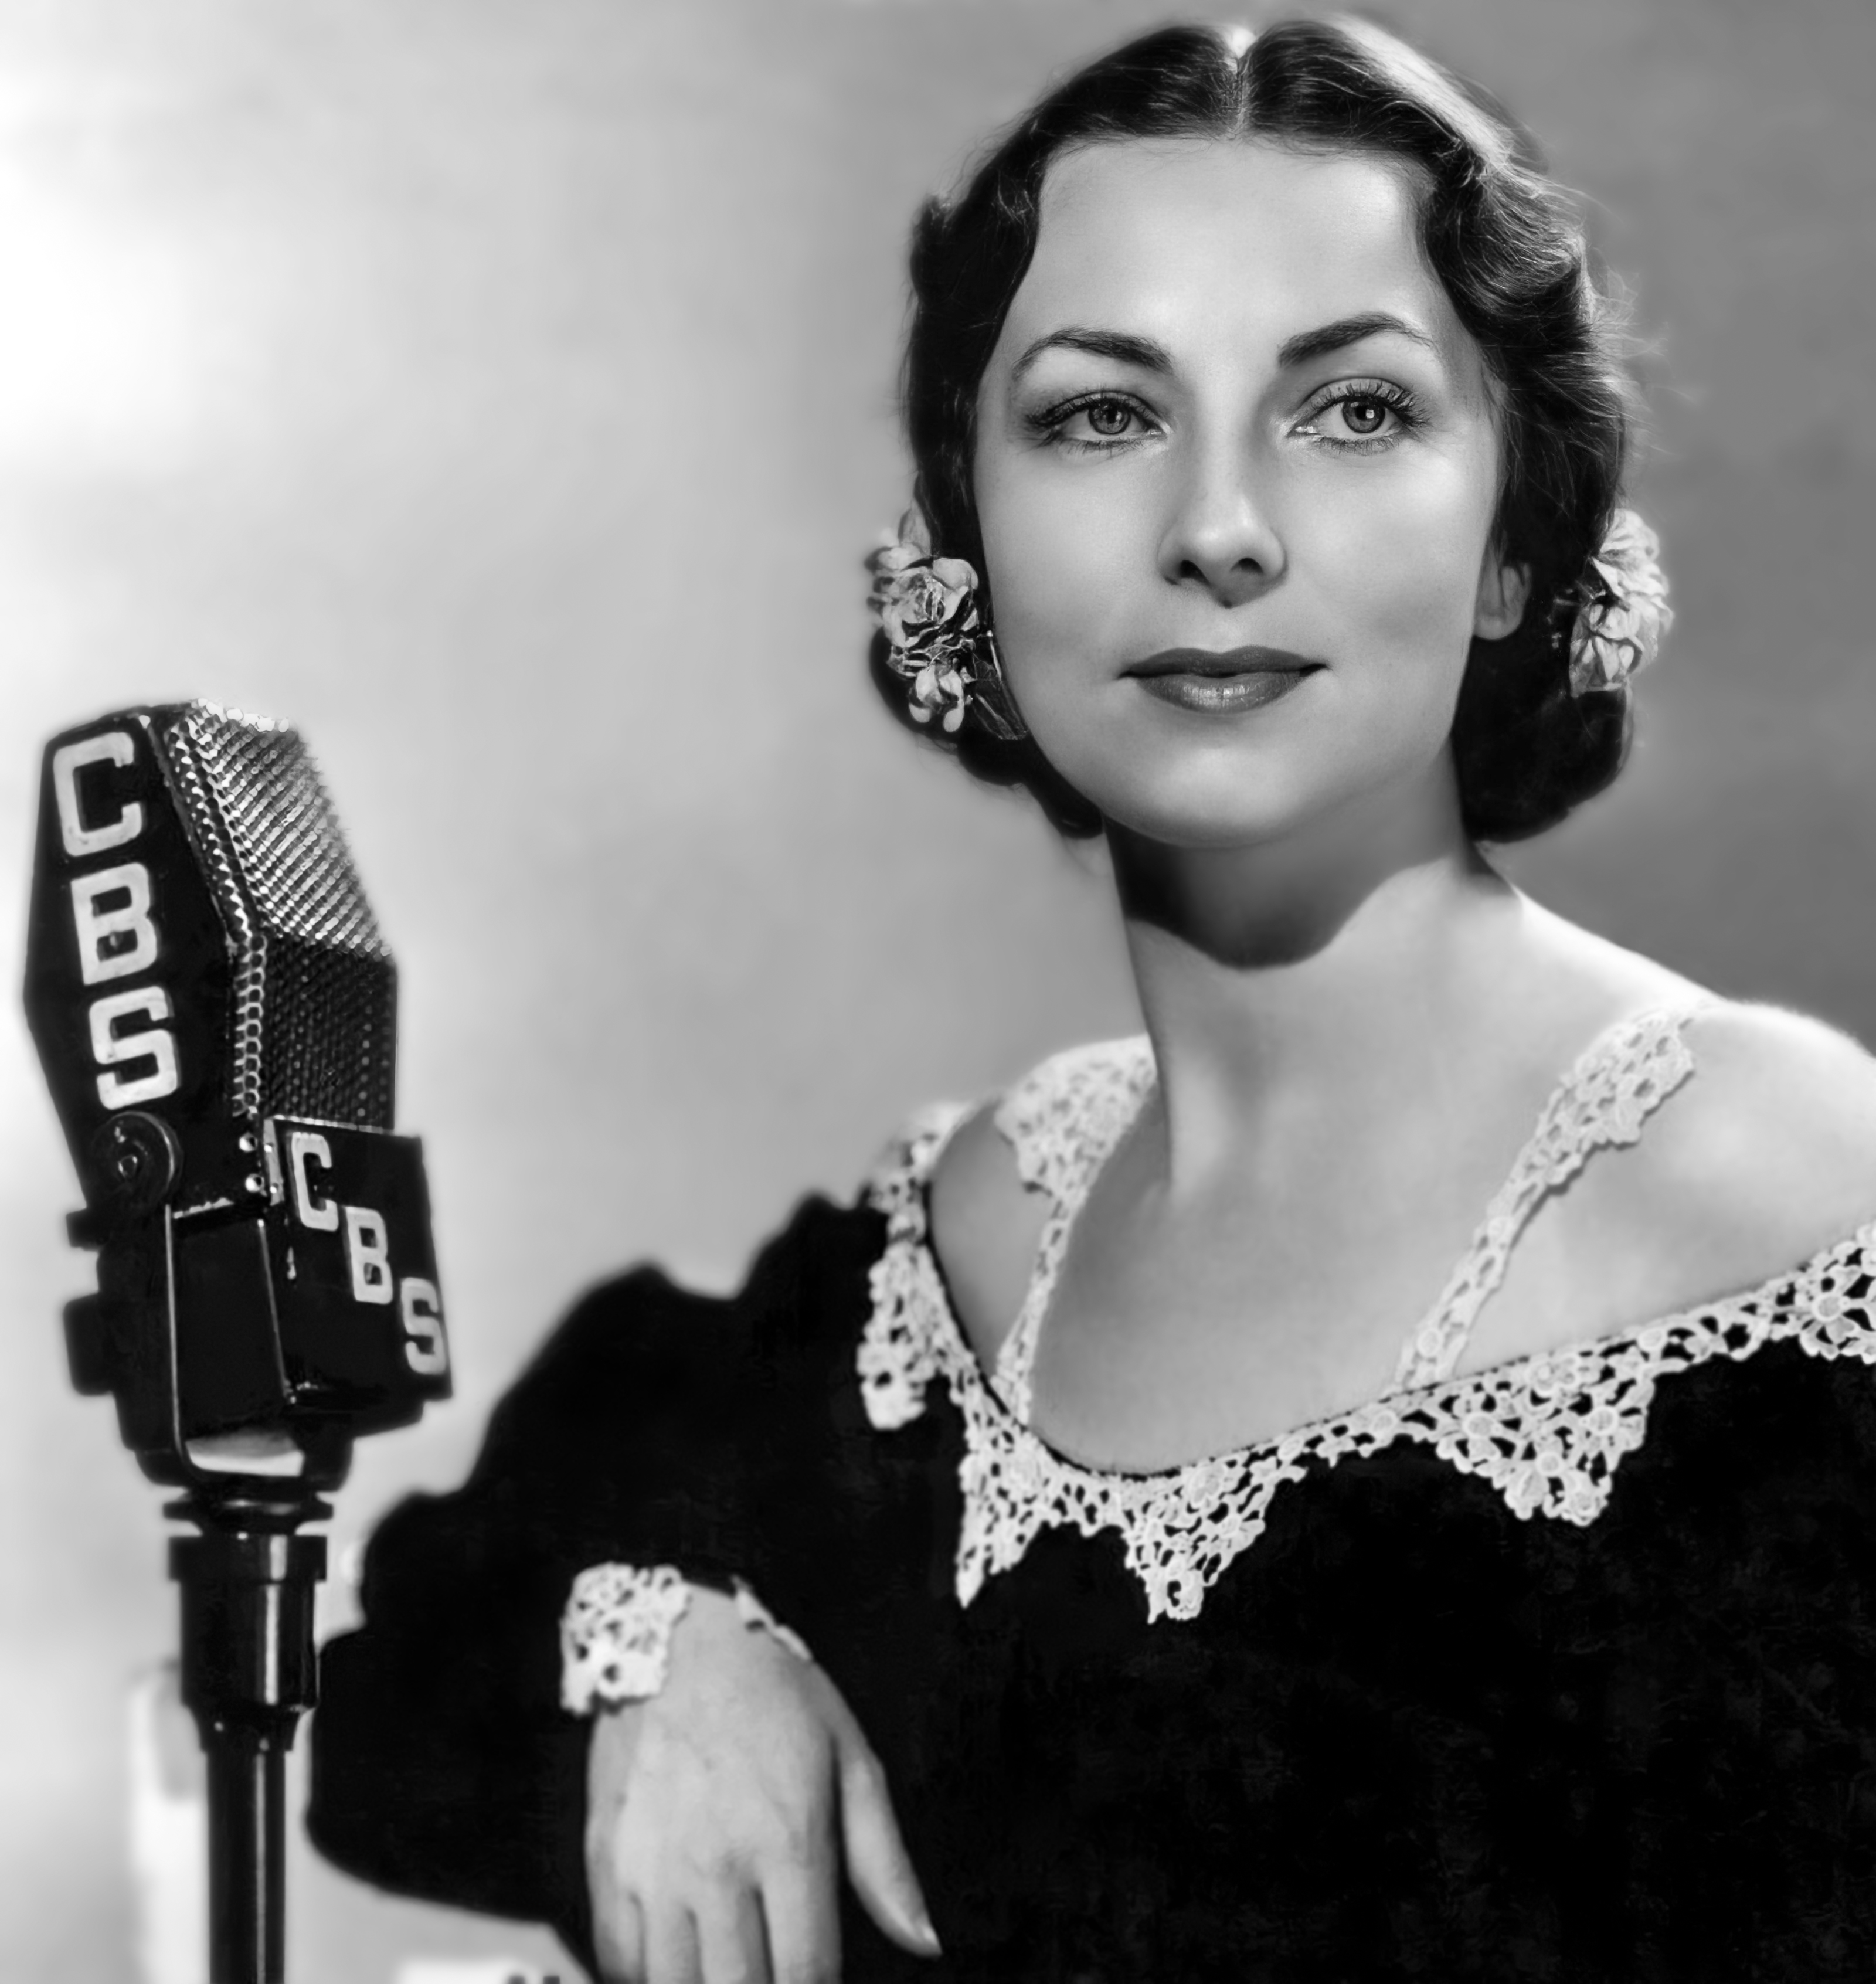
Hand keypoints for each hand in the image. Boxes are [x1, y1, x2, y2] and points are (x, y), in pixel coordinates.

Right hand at [584, 1585, 940, 1982]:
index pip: (808, 1973)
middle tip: (774, 1975)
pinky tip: (676, 1965)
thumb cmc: (774, 1694)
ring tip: (730, 1968)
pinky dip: (646, 1977)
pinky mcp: (605, 1865)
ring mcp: (653, 1871)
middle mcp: (717, 1867)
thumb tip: (925, 1942)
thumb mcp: (849, 1758)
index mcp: (788, 1842)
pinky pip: (619, 1959)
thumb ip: (885, 1860)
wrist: (676, 1636)